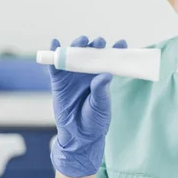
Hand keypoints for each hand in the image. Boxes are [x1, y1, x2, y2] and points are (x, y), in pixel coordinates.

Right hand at [49, 35, 126, 177]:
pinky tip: (55, 43)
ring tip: (82, 41)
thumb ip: (101, 89)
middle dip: (95, 45)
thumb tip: (105, 74)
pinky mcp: (59, 82)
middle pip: (91, 54)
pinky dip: (54, 54)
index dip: (116, 50)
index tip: (123, 43)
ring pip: (74, 56)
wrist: (78, 136)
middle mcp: (87, 74)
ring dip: (77, 45)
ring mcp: (73, 76)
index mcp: (101, 77)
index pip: (110, 60)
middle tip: (100, 42)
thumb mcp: (101, 105)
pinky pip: (55, 66)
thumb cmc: (94, 120)